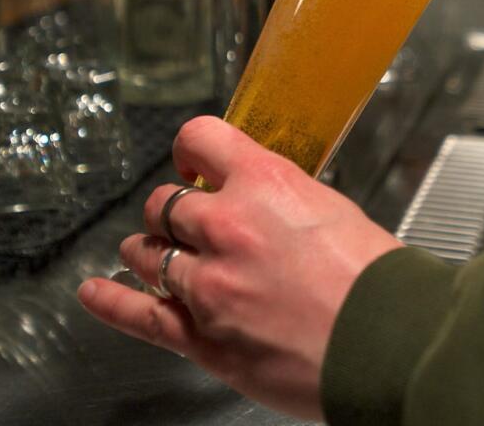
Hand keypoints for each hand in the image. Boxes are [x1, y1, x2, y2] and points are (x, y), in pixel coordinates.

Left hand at [77, 116, 402, 419]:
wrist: (387, 344)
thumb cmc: (377, 283)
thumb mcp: (335, 212)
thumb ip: (287, 203)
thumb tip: (267, 206)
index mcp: (265, 183)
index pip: (200, 139)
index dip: (190, 148)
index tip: (190, 159)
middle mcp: (226, 226)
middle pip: (167, 203)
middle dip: (174, 211)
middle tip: (185, 221)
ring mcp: (207, 283)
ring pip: (148, 252)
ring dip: (149, 250)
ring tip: (152, 252)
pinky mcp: (201, 336)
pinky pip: (140, 314)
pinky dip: (111, 303)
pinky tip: (96, 293)